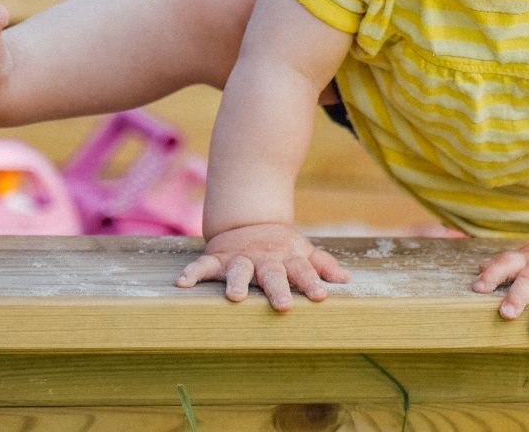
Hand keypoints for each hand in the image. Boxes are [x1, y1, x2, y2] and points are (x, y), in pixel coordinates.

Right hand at [175, 222, 349, 311]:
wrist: (249, 222)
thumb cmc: (282, 247)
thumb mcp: (303, 252)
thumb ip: (323, 265)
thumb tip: (346, 281)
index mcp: (288, 258)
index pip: (303, 271)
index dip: (312, 283)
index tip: (321, 297)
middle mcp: (264, 259)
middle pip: (273, 274)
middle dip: (278, 289)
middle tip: (284, 306)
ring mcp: (239, 258)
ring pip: (238, 269)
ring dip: (236, 281)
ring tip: (235, 297)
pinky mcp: (217, 258)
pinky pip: (202, 265)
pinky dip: (192, 272)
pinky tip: (182, 283)